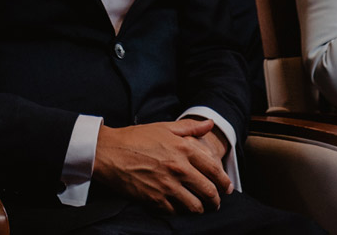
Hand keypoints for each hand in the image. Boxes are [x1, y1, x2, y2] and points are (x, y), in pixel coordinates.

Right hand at [93, 118, 232, 213]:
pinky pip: (176, 211)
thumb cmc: (136, 137)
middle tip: (216, 203)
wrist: (109, 152)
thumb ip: (190, 128)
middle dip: (216, 200)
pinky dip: (180, 211)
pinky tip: (180, 208)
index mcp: (184, 148)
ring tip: (201, 208)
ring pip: (195, 205)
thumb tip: (209, 124)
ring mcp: (167, 185)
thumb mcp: (164, 127)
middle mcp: (179, 168)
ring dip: (200, 208)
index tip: (227, 188)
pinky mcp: (155, 199)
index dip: (224, 181)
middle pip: (208, 191)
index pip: (214, 170)